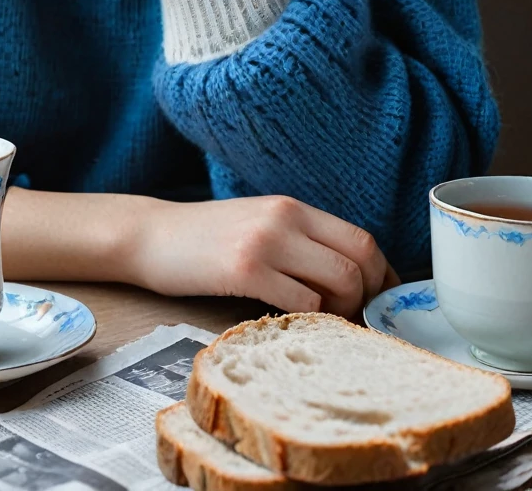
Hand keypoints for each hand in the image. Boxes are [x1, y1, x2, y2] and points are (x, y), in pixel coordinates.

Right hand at [129, 194, 399, 317]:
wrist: (149, 236)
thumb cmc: (205, 239)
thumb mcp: (258, 224)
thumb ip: (299, 240)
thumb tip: (351, 278)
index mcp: (292, 207)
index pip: (362, 239)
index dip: (382, 276)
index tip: (379, 302)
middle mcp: (285, 218)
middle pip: (360, 260)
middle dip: (368, 298)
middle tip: (353, 320)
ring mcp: (265, 242)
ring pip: (339, 282)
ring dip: (341, 312)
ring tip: (321, 324)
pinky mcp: (244, 270)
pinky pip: (302, 303)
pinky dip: (308, 321)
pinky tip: (289, 324)